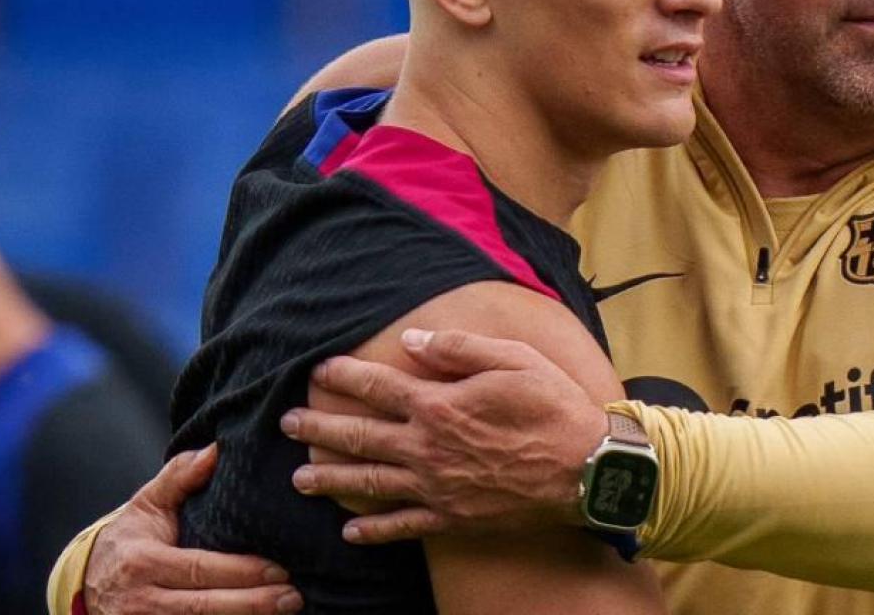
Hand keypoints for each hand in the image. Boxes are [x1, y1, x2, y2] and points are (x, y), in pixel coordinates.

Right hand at [82, 445, 300, 614]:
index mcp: (143, 562)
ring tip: (285, 611)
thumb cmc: (128, 539)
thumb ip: (180, 477)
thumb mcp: (146, 504)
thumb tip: (216, 450)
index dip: (240, 572)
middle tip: (293, 597)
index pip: (198, 569)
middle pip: (203, 607)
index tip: (279, 571)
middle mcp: (142, 601)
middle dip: (252, 604)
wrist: (85, 583)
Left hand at [280, 329, 608, 543]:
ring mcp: (437, 487)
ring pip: (370, 483)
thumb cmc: (554, 408)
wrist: (587, 471)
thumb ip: (459, 349)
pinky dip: (374, 530)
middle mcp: (428, 448)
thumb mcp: (514, 360)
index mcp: (440, 404)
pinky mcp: (453, 517)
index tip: (318, 370)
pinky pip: (403, 526)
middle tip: (286, 422)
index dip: (345, 376)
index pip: (378, 386)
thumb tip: (412, 341)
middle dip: (319, 427)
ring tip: (300, 478)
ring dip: (331, 479)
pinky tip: (350, 532)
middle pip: (360, 436)